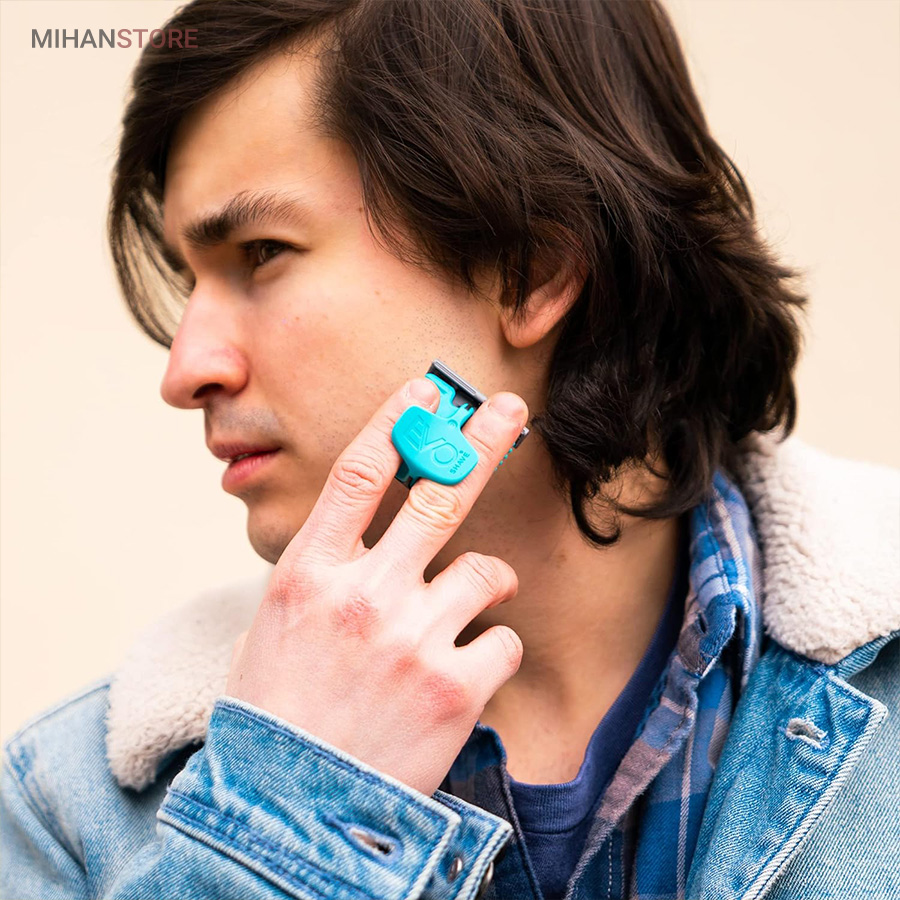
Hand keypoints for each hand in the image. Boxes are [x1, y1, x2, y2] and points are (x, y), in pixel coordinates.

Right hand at [225, 377, 528, 797]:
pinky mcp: (454, 686)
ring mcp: (411, 638)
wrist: (286, 808)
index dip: (396, 421)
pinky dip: (491, 650)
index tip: (425, 389)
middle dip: (479, 442)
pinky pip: (503, 639)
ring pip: (484, 572)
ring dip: (483, 585)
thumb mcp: (281, 621)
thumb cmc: (280, 708)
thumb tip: (371, 525)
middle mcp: (362, 593)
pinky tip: (460, 676)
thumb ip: (326, 568)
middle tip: (508, 409)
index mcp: (309, 571)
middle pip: (438, 495)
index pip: (358, 473)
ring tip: (460, 613)